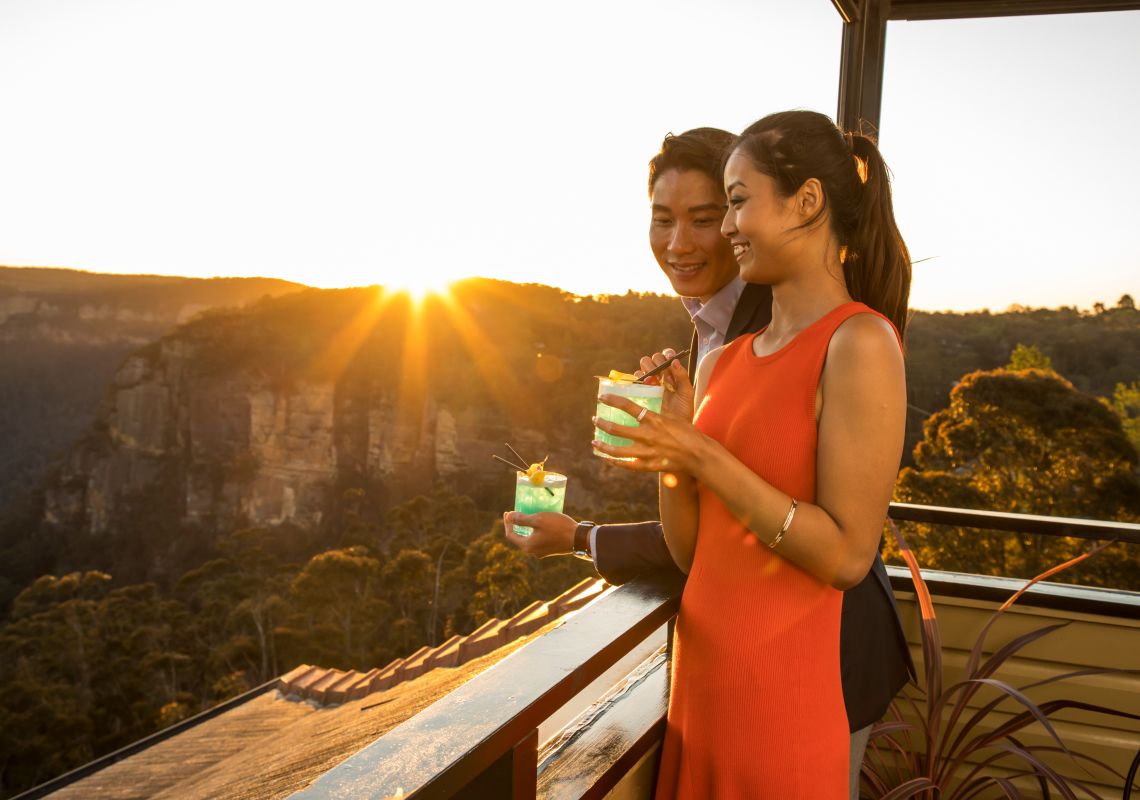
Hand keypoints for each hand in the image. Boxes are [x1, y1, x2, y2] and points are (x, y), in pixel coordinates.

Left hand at [503, 511, 577, 556]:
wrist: (578, 538)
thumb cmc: (558, 528)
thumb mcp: (538, 520)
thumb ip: (521, 519)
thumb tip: (509, 517)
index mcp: (527, 546)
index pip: (511, 534)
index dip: (507, 522)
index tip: (507, 512)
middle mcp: (533, 551)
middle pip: (519, 537)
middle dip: (516, 525)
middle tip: (516, 513)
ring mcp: (542, 552)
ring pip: (529, 538)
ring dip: (526, 527)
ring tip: (528, 515)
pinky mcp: (550, 550)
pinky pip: (538, 539)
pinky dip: (535, 531)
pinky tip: (540, 523)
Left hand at [592, 387, 709, 475]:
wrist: (697, 454)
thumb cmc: (687, 432)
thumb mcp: (673, 416)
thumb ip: (657, 411)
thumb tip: (646, 402)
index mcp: (654, 419)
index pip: (628, 406)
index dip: (612, 400)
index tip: (601, 397)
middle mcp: (647, 435)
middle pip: (617, 429)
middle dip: (602, 423)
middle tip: (595, 419)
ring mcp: (647, 452)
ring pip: (617, 450)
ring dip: (603, 446)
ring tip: (594, 442)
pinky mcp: (648, 465)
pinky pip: (627, 465)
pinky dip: (616, 462)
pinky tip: (608, 459)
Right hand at [634, 350, 693, 420]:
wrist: (675, 429)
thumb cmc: (683, 411)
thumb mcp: (686, 393)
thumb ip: (682, 377)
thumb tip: (675, 361)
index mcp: (673, 373)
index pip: (668, 356)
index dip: (667, 354)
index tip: (669, 358)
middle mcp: (661, 375)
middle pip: (654, 359)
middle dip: (656, 362)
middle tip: (660, 374)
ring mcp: (650, 382)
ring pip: (644, 366)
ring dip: (647, 368)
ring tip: (653, 380)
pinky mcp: (641, 390)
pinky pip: (636, 378)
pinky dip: (638, 377)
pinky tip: (644, 383)